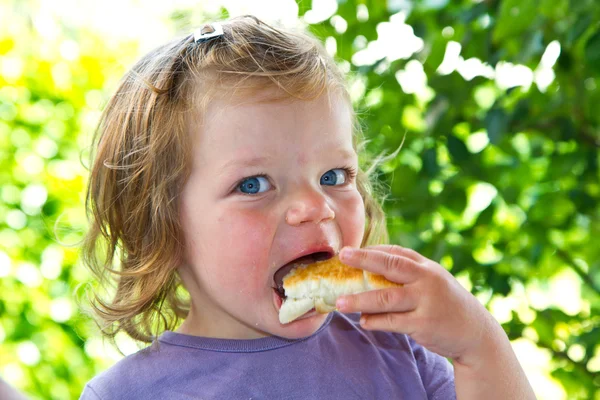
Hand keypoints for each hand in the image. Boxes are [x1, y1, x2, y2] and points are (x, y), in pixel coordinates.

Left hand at [336, 245, 501, 365]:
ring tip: (340, 303)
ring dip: (360, 300)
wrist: (476, 333)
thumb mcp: (433, 281)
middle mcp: (426, 280)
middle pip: (390, 265)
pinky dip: (375, 322)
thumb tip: (370, 267)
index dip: (371, 250)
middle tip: (342, 256)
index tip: (348, 250)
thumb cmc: (446, 304)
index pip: (396, 252)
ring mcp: (425, 301)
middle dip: (364, 259)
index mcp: (426, 267)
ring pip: (386, 297)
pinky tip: (364, 322)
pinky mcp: (423, 324)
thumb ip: (408, 273)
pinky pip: (392, 321)